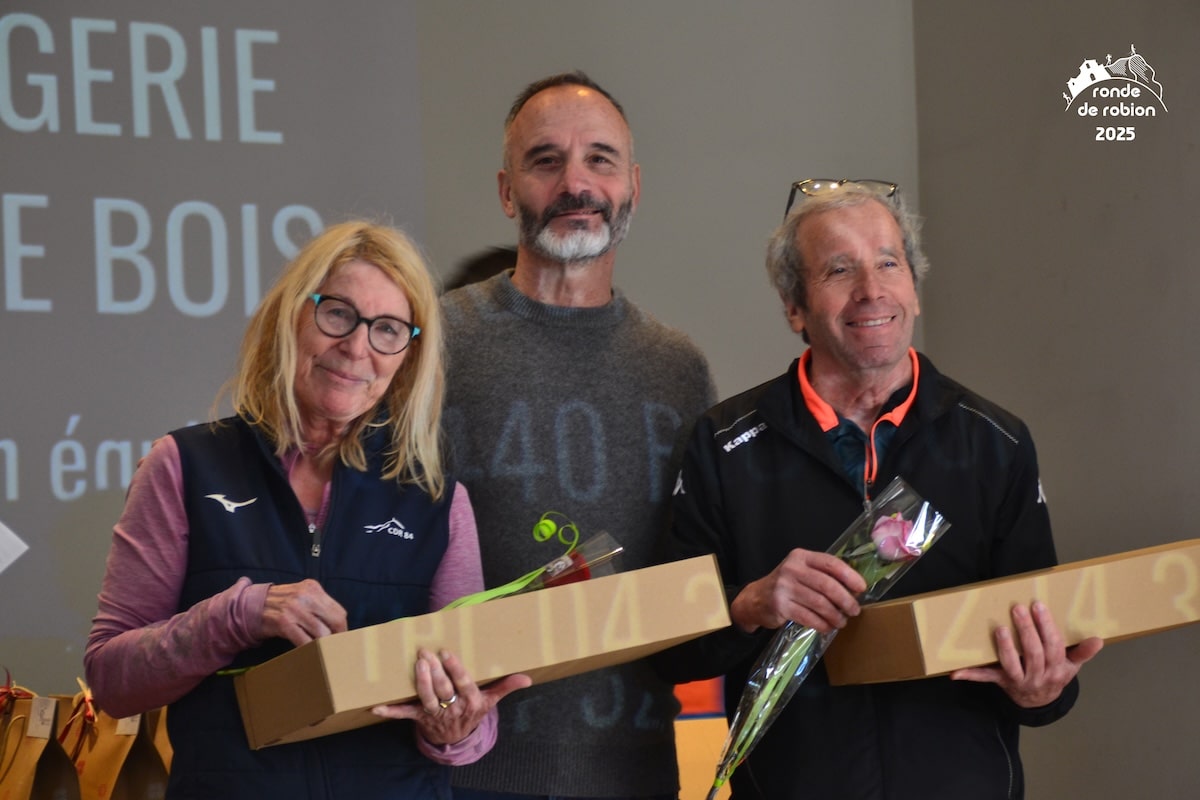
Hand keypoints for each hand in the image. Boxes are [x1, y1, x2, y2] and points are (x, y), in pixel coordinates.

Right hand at [259, 579, 347, 646]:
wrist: (250, 606)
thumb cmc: (280, 604)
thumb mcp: (301, 596)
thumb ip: (318, 606)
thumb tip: (339, 626)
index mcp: (312, 587)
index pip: (339, 611)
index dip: (342, 627)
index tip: (342, 639)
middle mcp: (305, 595)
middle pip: (335, 620)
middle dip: (338, 637)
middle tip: (337, 649)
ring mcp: (294, 608)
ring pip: (321, 632)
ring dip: (325, 646)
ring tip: (326, 653)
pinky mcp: (284, 622)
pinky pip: (304, 640)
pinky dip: (310, 649)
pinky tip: (310, 654)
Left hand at [371, 649, 530, 745]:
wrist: (457, 739)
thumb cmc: (473, 712)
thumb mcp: (491, 700)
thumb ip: (506, 686)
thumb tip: (527, 678)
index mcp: (471, 700)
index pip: (463, 683)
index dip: (455, 669)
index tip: (447, 653)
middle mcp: (453, 707)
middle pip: (443, 688)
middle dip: (434, 671)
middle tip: (427, 652)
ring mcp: (435, 713)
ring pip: (426, 697)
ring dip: (420, 681)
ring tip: (417, 663)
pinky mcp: (419, 717)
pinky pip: (404, 714)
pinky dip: (390, 711)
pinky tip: (376, 706)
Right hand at [730, 548, 866, 634]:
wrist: (755, 599)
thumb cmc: (786, 585)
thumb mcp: (801, 571)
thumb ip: (822, 574)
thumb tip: (854, 589)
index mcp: (801, 556)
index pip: (830, 563)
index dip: (849, 576)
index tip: (861, 588)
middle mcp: (792, 569)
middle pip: (827, 585)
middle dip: (845, 600)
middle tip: (854, 610)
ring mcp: (784, 587)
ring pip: (820, 603)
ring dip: (835, 615)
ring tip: (841, 621)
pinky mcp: (780, 606)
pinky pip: (809, 617)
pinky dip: (822, 624)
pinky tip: (827, 627)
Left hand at [951, 601, 1102, 706]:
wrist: (1041, 703)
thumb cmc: (1055, 675)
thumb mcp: (1072, 666)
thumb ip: (1083, 652)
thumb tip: (1098, 640)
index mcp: (1056, 669)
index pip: (1053, 646)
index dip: (1046, 627)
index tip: (1038, 606)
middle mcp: (1037, 675)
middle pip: (1033, 653)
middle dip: (1026, 630)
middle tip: (1018, 608)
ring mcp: (1018, 680)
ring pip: (1011, 664)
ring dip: (1005, 647)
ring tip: (1000, 628)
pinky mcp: (1000, 681)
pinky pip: (985, 678)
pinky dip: (970, 675)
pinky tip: (955, 673)